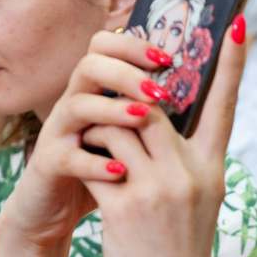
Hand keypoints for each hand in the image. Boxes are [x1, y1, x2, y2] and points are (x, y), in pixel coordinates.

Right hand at [0, 32, 175, 248]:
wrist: (52, 212)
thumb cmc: (102, 175)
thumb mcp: (131, 142)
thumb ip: (156, 120)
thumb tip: (206, 97)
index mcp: (97, 93)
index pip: (108, 48)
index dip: (134, 45)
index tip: (167, 57)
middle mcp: (76, 104)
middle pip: (91, 64)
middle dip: (126, 72)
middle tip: (158, 92)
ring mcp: (60, 133)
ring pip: (77, 104)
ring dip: (112, 109)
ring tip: (142, 119)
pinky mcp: (49, 165)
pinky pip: (67, 156)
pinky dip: (94, 162)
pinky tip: (120, 171)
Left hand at [77, 17, 247, 256]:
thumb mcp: (198, 206)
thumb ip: (186, 165)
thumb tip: (160, 125)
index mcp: (211, 170)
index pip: (225, 106)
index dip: (233, 63)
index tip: (239, 22)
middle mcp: (190, 174)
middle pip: (153, 107)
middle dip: (125, 96)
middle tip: (105, 92)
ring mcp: (159, 190)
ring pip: (119, 126)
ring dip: (96, 124)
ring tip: (86, 138)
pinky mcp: (126, 209)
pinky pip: (95, 161)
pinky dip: (81, 157)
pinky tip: (74, 168)